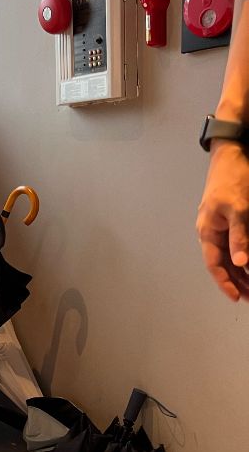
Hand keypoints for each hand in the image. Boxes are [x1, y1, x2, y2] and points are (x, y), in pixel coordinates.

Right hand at [197, 140, 248, 300]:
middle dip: (236, 281)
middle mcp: (211, 231)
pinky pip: (234, 243)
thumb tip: (241, 263)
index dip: (225, 282)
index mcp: (208, 230)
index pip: (214, 264)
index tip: (237, 297)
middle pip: (221, 263)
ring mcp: (219, 225)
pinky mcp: (228, 219)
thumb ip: (239, 237)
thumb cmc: (232, 180)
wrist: (231, 155)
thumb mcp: (239, 209)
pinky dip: (242, 255)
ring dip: (240, 271)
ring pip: (228, 255)